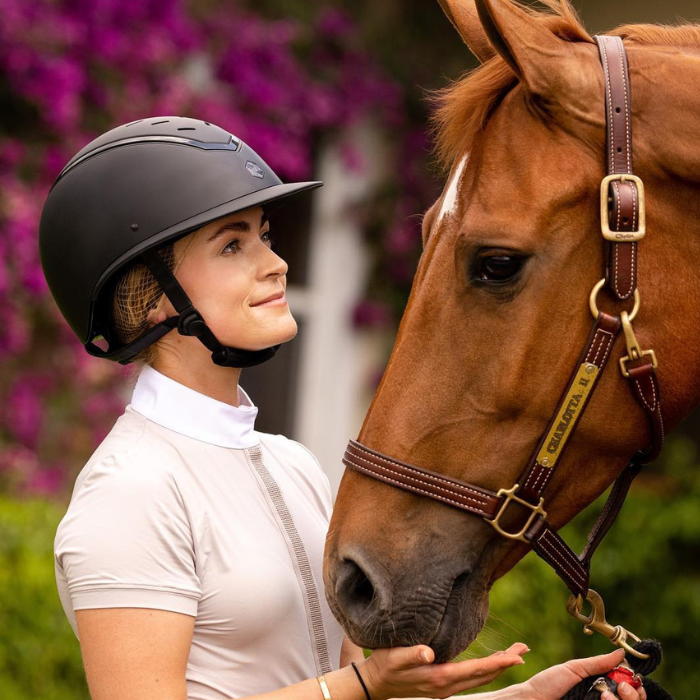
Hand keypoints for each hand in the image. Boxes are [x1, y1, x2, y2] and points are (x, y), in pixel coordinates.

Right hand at [360, 642, 528, 698]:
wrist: (374, 684)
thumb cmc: (384, 666)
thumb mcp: (394, 657)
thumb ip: (412, 654)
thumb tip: (428, 653)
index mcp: (440, 678)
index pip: (476, 670)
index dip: (497, 663)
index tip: (516, 656)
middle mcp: (447, 686)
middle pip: (484, 675)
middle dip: (505, 663)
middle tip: (524, 649)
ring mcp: (446, 688)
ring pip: (480, 678)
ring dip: (498, 666)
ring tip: (515, 654)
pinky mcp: (442, 685)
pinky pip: (472, 678)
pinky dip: (486, 669)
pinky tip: (491, 662)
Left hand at [516, 648, 646, 699]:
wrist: (532, 699)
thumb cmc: (549, 683)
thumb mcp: (575, 669)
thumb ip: (598, 663)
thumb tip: (621, 653)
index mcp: (602, 690)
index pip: (632, 694)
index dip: (637, 690)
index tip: (633, 681)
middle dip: (633, 696)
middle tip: (623, 687)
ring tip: (605, 695)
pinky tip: (602, 699)